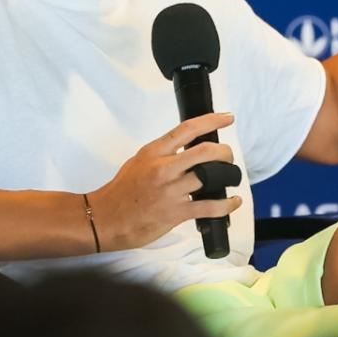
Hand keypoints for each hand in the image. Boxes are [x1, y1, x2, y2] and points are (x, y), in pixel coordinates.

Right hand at [87, 113, 241, 250]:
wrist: (105, 218)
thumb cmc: (121, 191)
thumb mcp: (139, 161)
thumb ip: (162, 153)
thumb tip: (186, 147)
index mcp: (155, 152)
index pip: (188, 129)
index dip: (212, 121)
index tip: (227, 118)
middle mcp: (164, 168)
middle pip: (206, 152)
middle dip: (225, 152)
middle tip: (228, 155)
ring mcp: (170, 191)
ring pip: (211, 176)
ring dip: (228, 176)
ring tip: (231, 177)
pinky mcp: (175, 213)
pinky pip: (209, 206)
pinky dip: (226, 204)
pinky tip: (233, 201)